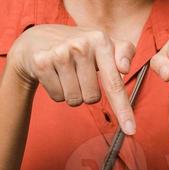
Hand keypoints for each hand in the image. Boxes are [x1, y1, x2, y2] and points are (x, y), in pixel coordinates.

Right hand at [9, 25, 138, 135]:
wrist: (37, 39)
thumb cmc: (78, 45)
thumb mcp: (103, 43)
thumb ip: (124, 51)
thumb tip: (125, 68)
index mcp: (100, 40)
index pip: (114, 83)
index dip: (123, 109)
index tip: (131, 130)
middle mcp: (81, 45)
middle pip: (92, 97)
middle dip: (87, 93)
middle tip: (80, 75)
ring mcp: (60, 53)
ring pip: (74, 99)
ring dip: (72, 93)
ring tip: (66, 74)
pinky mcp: (41, 62)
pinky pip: (57, 96)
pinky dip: (57, 91)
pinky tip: (53, 74)